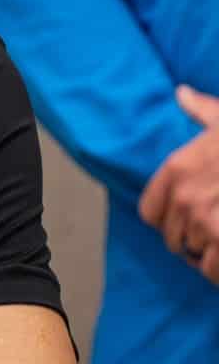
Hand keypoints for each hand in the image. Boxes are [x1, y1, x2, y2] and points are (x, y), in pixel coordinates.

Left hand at [140, 86, 218, 283]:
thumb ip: (201, 110)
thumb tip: (181, 93)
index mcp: (177, 169)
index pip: (150, 213)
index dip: (168, 220)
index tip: (187, 219)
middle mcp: (185, 198)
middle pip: (172, 238)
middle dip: (193, 237)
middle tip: (216, 231)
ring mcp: (207, 222)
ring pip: (195, 254)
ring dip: (212, 253)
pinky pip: (213, 270)